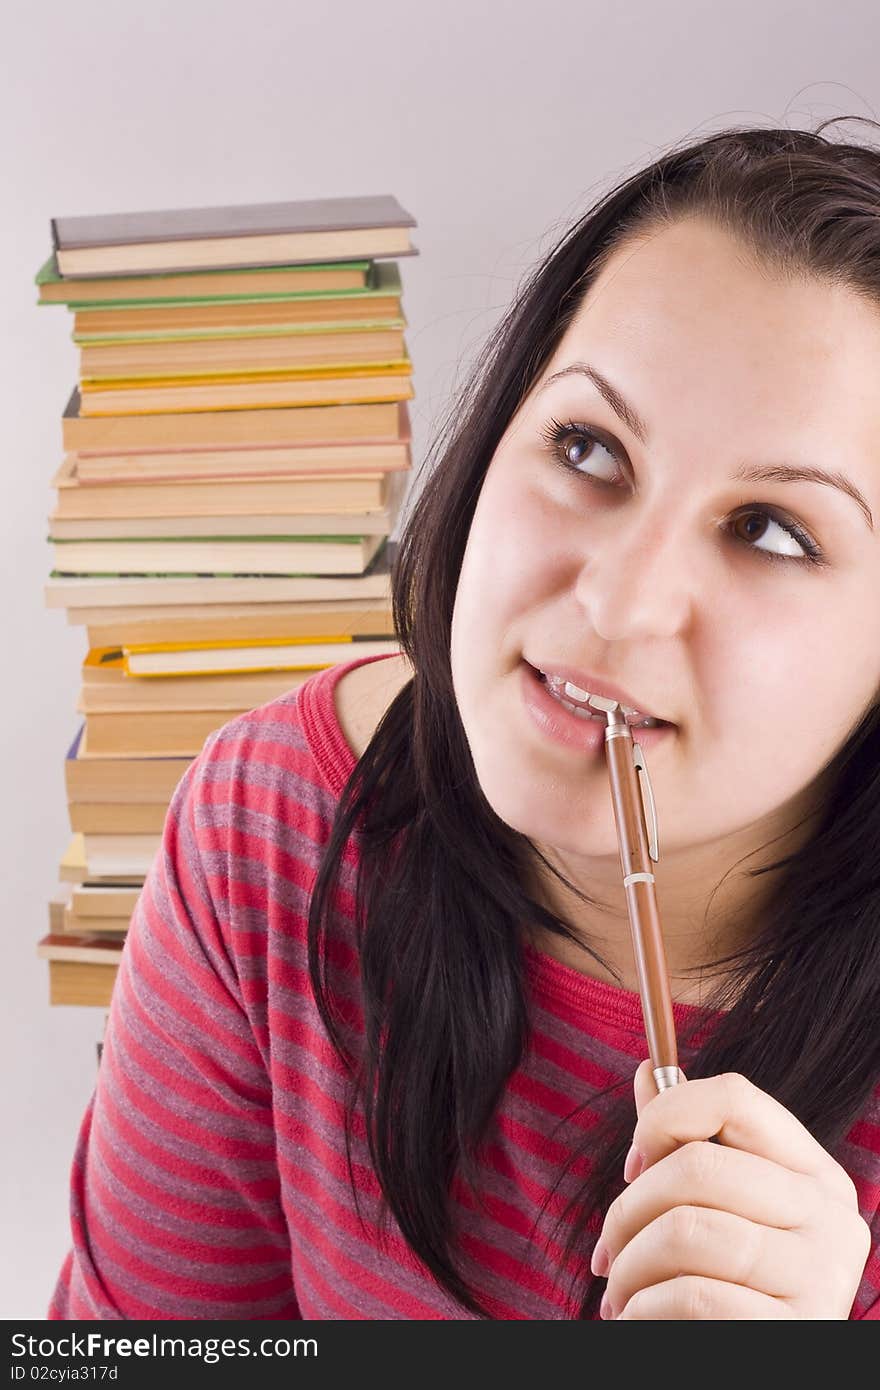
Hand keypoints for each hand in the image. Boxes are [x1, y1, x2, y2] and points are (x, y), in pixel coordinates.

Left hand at [590, 1062, 870, 1318]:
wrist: (756, 1371)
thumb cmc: (726, 1289)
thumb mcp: (713, 1210)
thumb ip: (684, 1143)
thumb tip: (646, 1071)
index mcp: (814, 1175)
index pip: (734, 1096)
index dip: (663, 1118)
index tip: (631, 1166)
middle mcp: (831, 1219)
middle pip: (698, 1167)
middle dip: (628, 1210)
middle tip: (609, 1250)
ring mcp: (822, 1277)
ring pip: (687, 1231)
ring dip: (630, 1266)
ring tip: (619, 1293)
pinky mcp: (796, 1331)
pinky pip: (693, 1296)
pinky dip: (645, 1309)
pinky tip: (638, 1319)